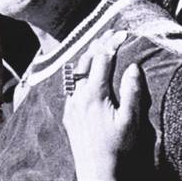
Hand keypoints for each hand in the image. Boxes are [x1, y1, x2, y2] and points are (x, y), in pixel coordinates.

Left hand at [62, 30, 142, 180]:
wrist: (96, 170)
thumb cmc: (117, 147)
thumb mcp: (130, 121)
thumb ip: (132, 92)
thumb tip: (132, 67)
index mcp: (94, 94)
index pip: (102, 61)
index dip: (112, 45)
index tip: (121, 33)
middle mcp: (78, 96)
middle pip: (85, 62)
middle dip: (98, 46)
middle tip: (109, 34)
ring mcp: (71, 105)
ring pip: (75, 74)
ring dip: (86, 58)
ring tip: (97, 48)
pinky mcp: (68, 114)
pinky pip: (70, 88)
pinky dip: (78, 75)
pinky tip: (84, 75)